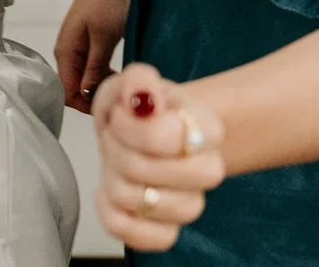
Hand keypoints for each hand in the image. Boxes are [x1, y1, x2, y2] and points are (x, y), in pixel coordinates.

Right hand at [57, 0, 132, 113]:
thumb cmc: (107, 2)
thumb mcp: (103, 36)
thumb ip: (93, 67)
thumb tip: (86, 95)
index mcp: (65, 52)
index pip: (65, 91)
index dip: (84, 104)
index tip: (109, 105)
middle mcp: (67, 55)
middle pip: (73, 90)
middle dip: (94, 98)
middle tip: (119, 97)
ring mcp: (77, 52)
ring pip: (84, 83)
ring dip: (100, 89)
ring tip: (122, 86)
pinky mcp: (88, 49)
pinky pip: (91, 73)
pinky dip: (103, 79)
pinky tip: (119, 77)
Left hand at [92, 64, 225, 252]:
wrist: (139, 134)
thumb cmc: (139, 109)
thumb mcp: (132, 81)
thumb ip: (138, 80)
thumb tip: (143, 98)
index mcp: (208, 128)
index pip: (165, 136)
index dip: (129, 126)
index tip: (123, 114)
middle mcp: (209, 169)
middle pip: (146, 171)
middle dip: (117, 150)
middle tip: (115, 137)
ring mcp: (190, 204)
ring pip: (139, 202)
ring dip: (113, 177)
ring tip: (116, 160)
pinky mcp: (169, 231)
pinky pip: (142, 238)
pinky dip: (114, 216)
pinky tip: (109, 193)